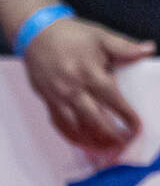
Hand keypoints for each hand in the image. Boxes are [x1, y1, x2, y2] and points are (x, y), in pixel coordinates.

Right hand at [22, 16, 153, 153]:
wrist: (36, 35)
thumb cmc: (71, 35)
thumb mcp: (101, 36)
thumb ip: (125, 47)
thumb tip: (149, 50)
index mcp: (89, 73)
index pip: (112, 100)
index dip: (126, 116)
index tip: (137, 127)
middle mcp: (72, 90)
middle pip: (94, 120)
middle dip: (110, 135)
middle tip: (124, 144)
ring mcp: (58, 98)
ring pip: (76, 127)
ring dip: (92, 141)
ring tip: (106, 150)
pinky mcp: (48, 101)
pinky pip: (60, 125)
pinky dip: (72, 137)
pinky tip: (83, 143)